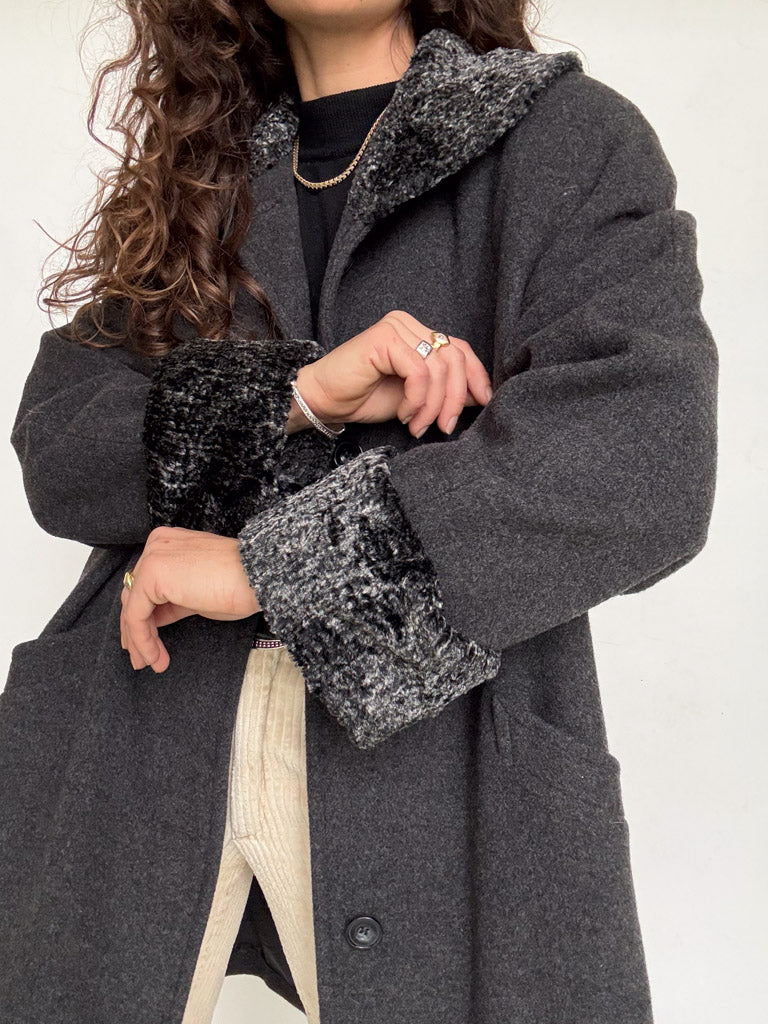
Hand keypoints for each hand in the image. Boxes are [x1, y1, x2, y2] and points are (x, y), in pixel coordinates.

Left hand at [120, 526, 259, 672]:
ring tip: (150, 662)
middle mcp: (158, 546)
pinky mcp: (152, 573)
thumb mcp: (197, 595)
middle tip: (141, 659)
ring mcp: (154, 557)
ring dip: (139, 640)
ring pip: (133, 606)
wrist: (258, 577)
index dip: (142, 618)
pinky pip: (137, 614)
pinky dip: (143, 639)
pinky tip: (154, 656)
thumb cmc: (241, 584)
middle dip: (135, 631)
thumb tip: (155, 618)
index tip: (145, 644)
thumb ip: (173, 601)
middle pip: (134, 595)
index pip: (145, 585)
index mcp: (170, 545)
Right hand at [296, 310, 493, 438]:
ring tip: (420, 425)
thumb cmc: (363, 398)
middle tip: (445, 426)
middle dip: (455, 398)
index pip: (460, 348)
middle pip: (454, 357)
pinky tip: (406, 415)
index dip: (476, 376)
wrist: (323, 401)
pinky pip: (419, 372)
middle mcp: (408, 324)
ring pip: (439, 367)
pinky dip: (418, 399)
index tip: (483, 403)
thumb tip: (479, 395)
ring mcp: (396, 328)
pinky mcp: (385, 338)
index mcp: (417, 333)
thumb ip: (444, 391)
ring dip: (434, 405)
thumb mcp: (416, 399)